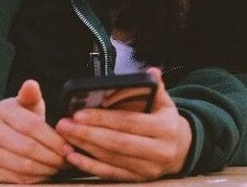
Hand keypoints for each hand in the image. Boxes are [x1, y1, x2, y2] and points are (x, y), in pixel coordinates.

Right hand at [0, 80, 71, 183]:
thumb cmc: (15, 120)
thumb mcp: (23, 105)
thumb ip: (31, 96)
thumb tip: (31, 84)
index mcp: (1, 111)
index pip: (32, 126)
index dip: (53, 139)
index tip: (69, 147)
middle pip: (27, 148)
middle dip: (52, 156)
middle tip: (66, 160)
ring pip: (21, 165)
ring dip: (45, 169)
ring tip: (58, 167)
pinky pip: (13, 178)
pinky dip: (32, 178)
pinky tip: (44, 174)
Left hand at [56, 68, 191, 180]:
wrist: (181, 151)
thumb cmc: (166, 123)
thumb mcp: (166, 104)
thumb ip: (156, 88)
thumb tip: (151, 72)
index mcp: (165, 128)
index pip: (129, 122)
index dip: (103, 119)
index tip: (79, 113)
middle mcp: (158, 151)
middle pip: (117, 142)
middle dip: (87, 133)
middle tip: (65, 125)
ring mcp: (147, 168)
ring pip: (110, 159)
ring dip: (84, 148)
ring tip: (65, 137)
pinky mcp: (136, 179)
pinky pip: (109, 174)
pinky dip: (89, 166)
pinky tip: (73, 157)